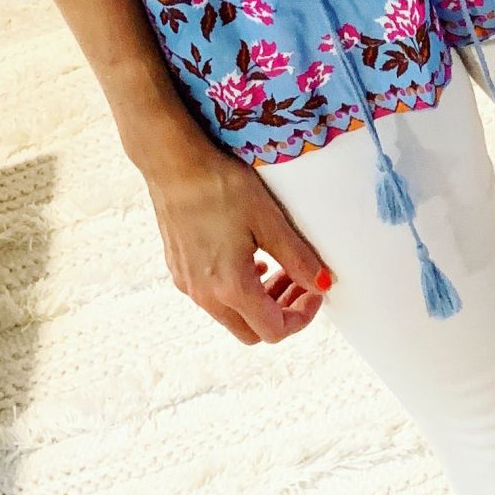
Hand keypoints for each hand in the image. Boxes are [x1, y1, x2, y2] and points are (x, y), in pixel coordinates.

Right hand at [138, 140, 334, 346]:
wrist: (172, 163)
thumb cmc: (221, 186)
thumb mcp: (269, 220)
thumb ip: (298, 259)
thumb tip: (322, 284)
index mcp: (231, 287)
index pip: (274, 330)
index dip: (303, 317)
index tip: (315, 290)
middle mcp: (205, 295)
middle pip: (252, 332)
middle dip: (282, 313)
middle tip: (299, 283)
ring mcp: (187, 284)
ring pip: (231, 315)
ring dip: (260, 302)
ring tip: (278, 269)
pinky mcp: (178, 269)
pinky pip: (212, 297)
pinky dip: (237, 290)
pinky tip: (250, 259)